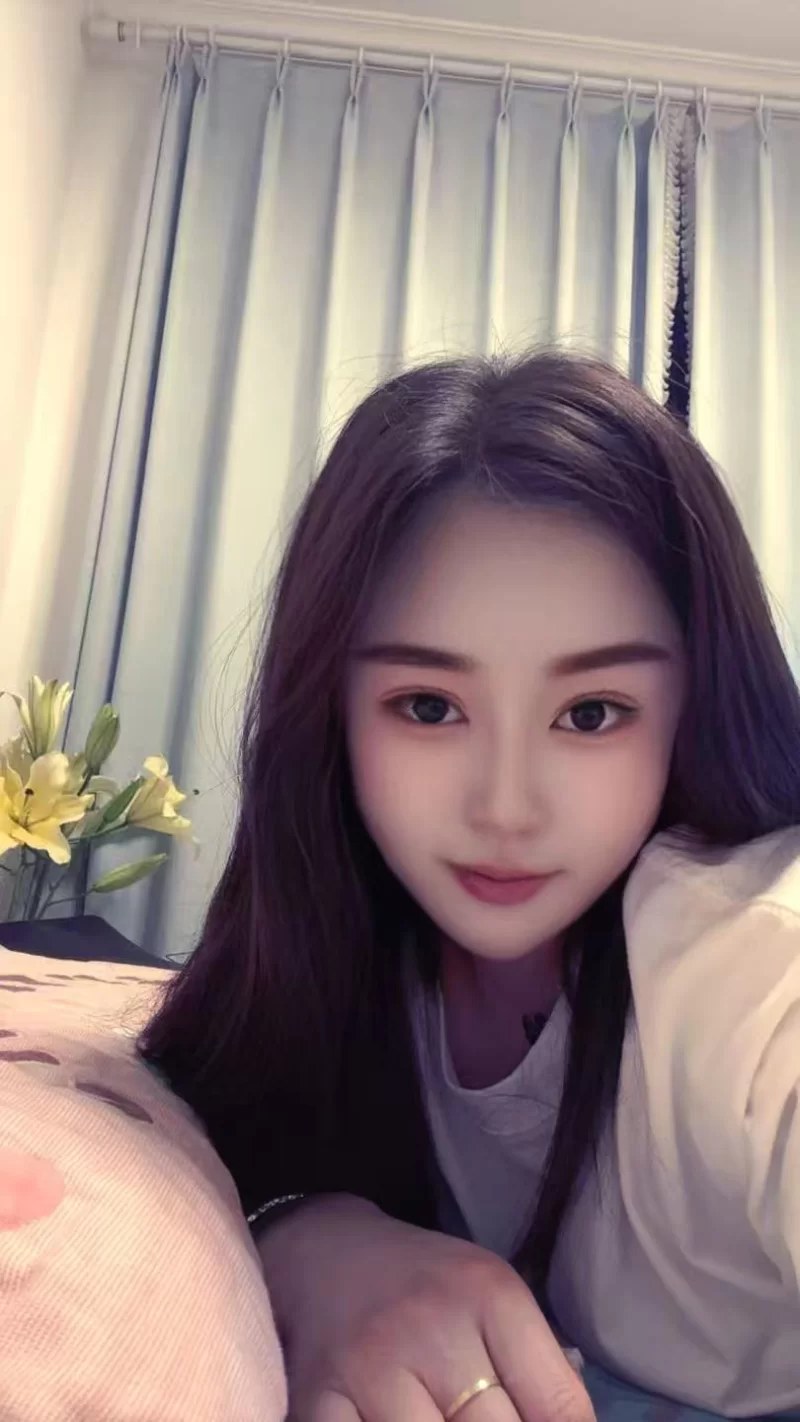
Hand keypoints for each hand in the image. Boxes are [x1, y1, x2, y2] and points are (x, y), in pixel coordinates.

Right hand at [258, 1194, 594, 1421]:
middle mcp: (431, 1326)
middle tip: (490, 1421)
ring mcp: (370, 1367)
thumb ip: (541, 1375)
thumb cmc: (427, 1288)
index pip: (558, 1407)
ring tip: (445, 1420)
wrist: (326, 1255)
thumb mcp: (494, 1303)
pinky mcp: (317, 1400)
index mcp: (489, 1295)